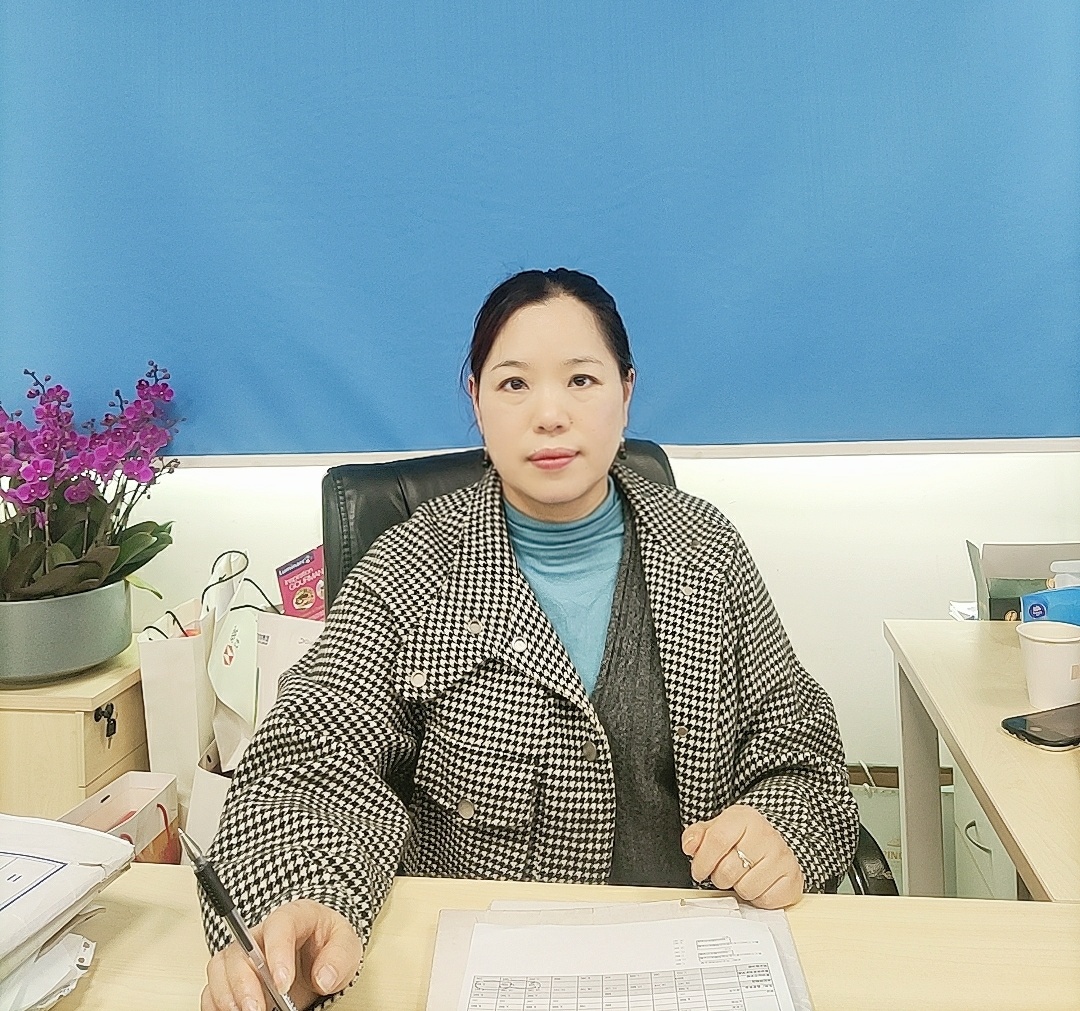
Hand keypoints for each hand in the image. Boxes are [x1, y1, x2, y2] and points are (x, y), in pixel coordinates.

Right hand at [202, 899, 362, 1010]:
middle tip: (257, 1008)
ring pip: (221, 966)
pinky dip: (216, 1004)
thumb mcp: (346, 945)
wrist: (319, 950)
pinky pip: (212, 987)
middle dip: (244, 983)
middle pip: (241, 950)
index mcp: (293, 917)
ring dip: (227, 994)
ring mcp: (245, 955)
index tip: (283, 983)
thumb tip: (324, 977)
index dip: (277, 953)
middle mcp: (262, 934)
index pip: (279, 925)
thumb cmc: (328, 943)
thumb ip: (339, 957)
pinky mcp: (234, 977)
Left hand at [681, 804, 803, 908]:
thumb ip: (697, 835)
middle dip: (719, 877)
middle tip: (724, 872)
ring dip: (739, 888)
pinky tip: (758, 884)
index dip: (702, 861)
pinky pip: (765, 900)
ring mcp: (782, 857)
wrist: (775, 842)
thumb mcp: (717, 828)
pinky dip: (757, 898)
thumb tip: (689, 846)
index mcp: (744, 818)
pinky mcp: (793, 878)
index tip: (699, 871)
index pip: (716, 841)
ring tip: (743, 876)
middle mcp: (766, 835)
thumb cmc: (743, 838)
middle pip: (728, 870)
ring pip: (746, 889)